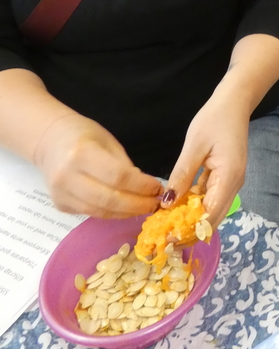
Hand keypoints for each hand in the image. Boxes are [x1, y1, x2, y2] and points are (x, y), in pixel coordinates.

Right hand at [34, 112, 161, 217]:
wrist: (49, 141)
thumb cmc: (83, 135)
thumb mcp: (108, 141)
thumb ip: (124, 165)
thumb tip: (146, 188)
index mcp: (82, 154)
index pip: (118, 176)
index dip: (141, 186)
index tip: (158, 188)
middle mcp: (68, 176)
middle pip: (109, 199)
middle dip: (137, 204)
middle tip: (156, 204)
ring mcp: (62, 194)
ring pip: (100, 211)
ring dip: (127, 212)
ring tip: (145, 207)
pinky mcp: (60, 206)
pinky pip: (91, 213)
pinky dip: (112, 213)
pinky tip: (126, 209)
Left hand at [165, 92, 249, 228]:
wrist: (235, 102)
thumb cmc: (215, 119)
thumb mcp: (194, 145)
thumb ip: (182, 175)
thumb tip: (167, 203)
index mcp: (228, 178)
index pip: (210, 215)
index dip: (189, 230)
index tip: (167, 239)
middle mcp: (234, 185)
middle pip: (213, 219)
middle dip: (190, 232)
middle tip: (164, 239)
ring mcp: (232, 183)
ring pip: (212, 212)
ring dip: (192, 221)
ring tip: (167, 227)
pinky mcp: (226, 178)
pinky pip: (211, 199)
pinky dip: (195, 207)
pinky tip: (178, 208)